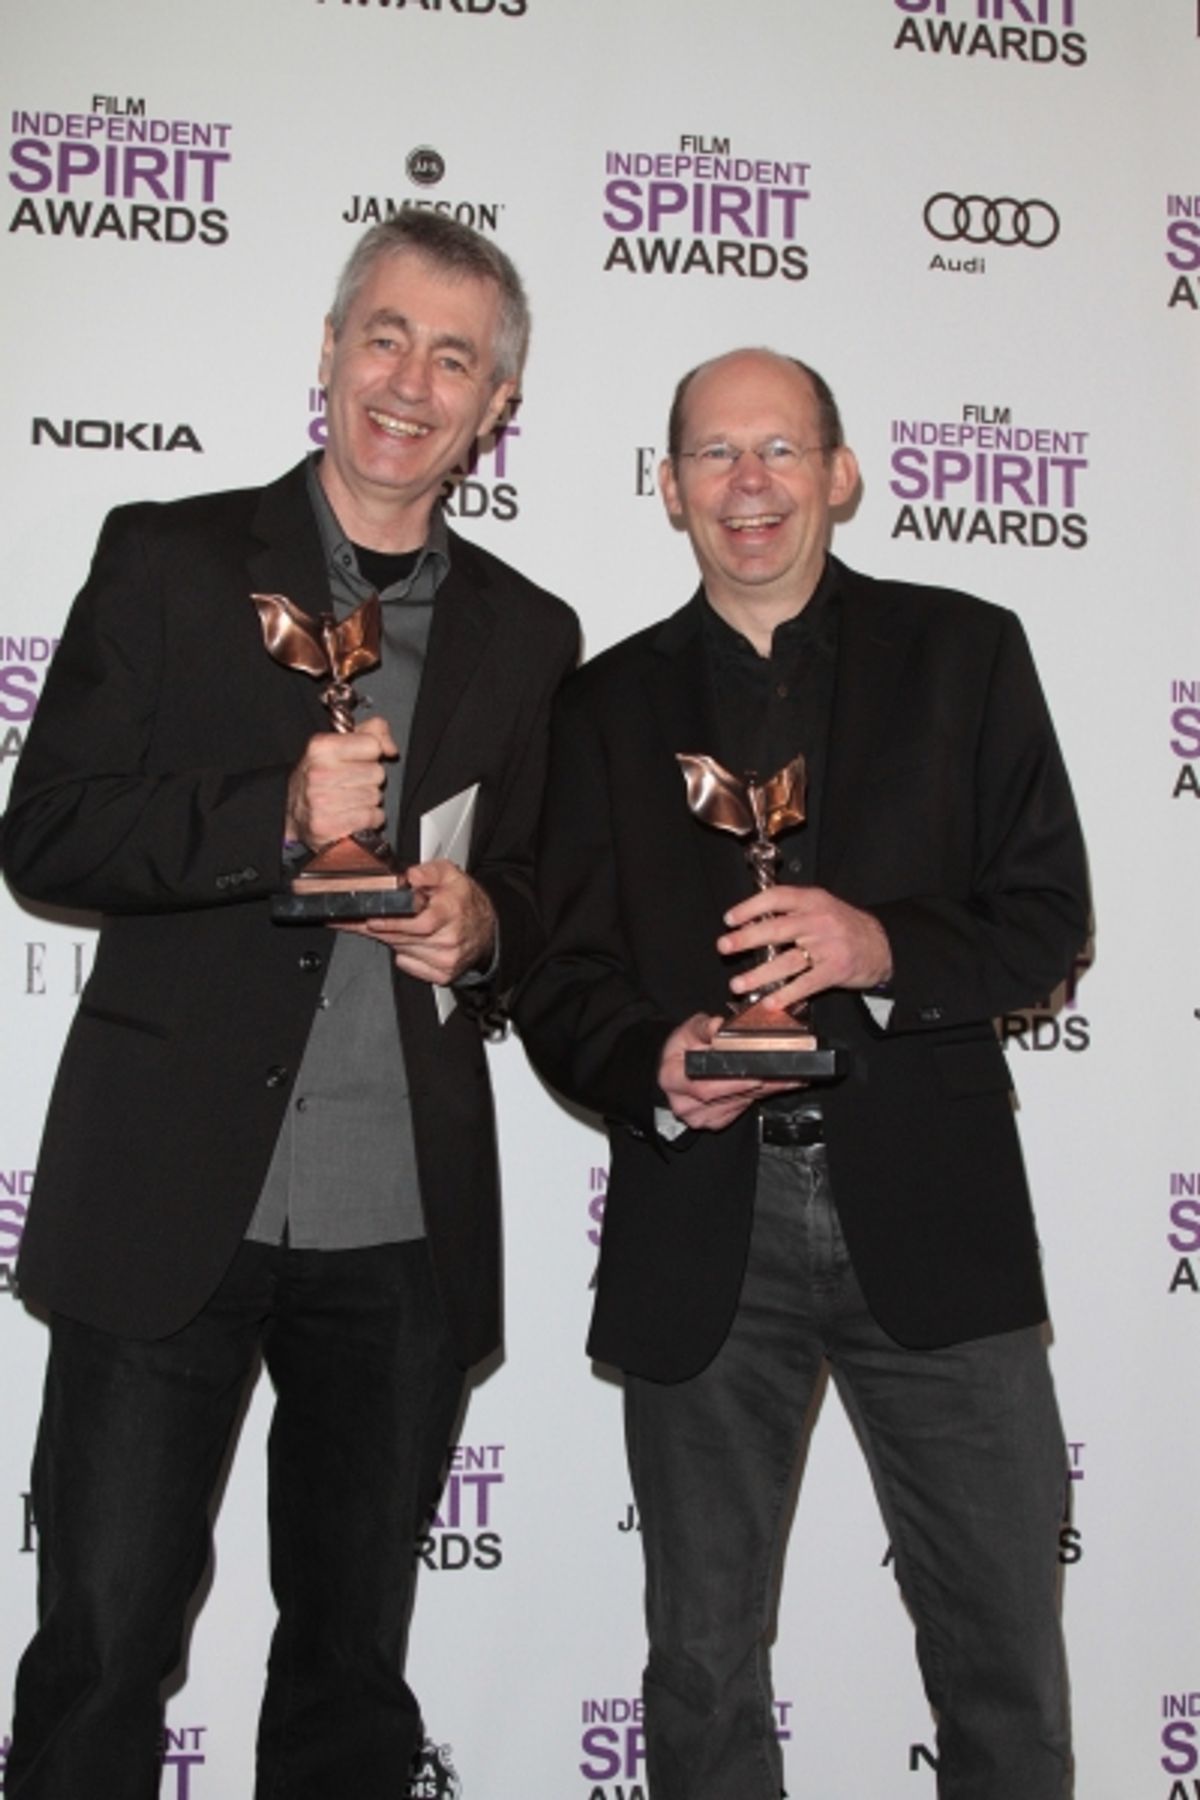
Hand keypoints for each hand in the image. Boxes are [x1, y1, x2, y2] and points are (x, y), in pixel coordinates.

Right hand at [285, 716, 397, 850]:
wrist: (295, 813)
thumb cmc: (321, 777)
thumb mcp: (340, 744)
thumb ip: (372, 733)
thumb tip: (391, 748)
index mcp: (321, 747)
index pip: (372, 745)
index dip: (371, 755)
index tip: (358, 761)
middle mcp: (318, 772)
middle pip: (377, 773)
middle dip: (370, 780)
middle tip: (351, 784)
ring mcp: (320, 801)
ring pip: (375, 796)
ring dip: (369, 801)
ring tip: (350, 800)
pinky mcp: (326, 826)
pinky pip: (372, 817)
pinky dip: (369, 819)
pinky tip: (353, 815)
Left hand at [334, 859, 496, 985]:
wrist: (484, 929)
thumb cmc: (464, 902)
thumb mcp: (450, 874)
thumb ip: (429, 871)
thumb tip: (411, 876)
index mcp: (451, 911)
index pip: (418, 923)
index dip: (392, 922)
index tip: (371, 919)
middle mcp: (450, 939)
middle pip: (403, 938)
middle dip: (380, 929)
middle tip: (364, 920)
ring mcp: (446, 959)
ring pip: (402, 950)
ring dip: (390, 939)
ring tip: (389, 926)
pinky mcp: (442, 974)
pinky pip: (408, 965)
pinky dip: (402, 953)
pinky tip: (407, 941)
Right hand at [657, 1012, 801, 1132]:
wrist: (676, 1069)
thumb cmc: (681, 1050)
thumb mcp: (687, 1031)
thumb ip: (704, 1027)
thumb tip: (719, 1026)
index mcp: (672, 1079)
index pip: (704, 1086)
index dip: (733, 1082)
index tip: (757, 1075)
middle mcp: (684, 1103)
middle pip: (726, 1097)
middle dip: (759, 1085)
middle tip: (786, 1075)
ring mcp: (699, 1116)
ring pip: (739, 1104)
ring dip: (766, 1091)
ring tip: (790, 1078)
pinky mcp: (714, 1121)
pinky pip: (741, 1109)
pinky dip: (760, 1096)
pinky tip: (776, 1085)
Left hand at [717, 885, 891, 1011]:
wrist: (881, 945)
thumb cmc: (843, 926)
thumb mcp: (820, 906)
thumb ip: (791, 910)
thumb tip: (751, 920)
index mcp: (812, 900)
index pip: (776, 897)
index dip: (750, 907)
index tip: (730, 919)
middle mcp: (819, 921)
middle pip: (777, 929)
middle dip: (746, 939)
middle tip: (724, 946)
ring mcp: (828, 946)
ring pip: (787, 961)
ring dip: (759, 974)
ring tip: (738, 983)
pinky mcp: (836, 970)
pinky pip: (806, 984)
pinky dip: (786, 994)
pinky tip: (769, 1001)